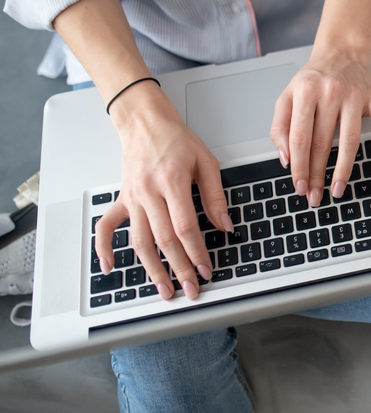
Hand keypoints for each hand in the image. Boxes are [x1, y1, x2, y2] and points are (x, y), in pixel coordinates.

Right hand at [93, 82, 232, 300]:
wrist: (145, 123)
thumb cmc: (176, 139)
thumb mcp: (206, 161)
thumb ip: (215, 196)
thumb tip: (225, 225)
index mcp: (172, 182)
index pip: (185, 227)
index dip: (197, 253)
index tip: (206, 269)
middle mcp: (149, 193)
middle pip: (164, 240)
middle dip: (179, 269)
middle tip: (191, 289)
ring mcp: (132, 198)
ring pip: (139, 241)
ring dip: (152, 269)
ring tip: (164, 290)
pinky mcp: (121, 199)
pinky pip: (106, 226)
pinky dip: (104, 248)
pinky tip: (110, 268)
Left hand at [270, 47, 370, 206]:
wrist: (340, 52)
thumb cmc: (312, 78)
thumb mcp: (287, 96)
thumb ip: (280, 127)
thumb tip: (286, 158)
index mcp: (306, 92)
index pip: (300, 137)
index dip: (299, 165)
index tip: (299, 185)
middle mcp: (331, 92)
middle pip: (323, 142)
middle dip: (317, 174)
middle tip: (315, 195)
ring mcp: (355, 95)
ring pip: (350, 139)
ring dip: (343, 169)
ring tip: (337, 188)